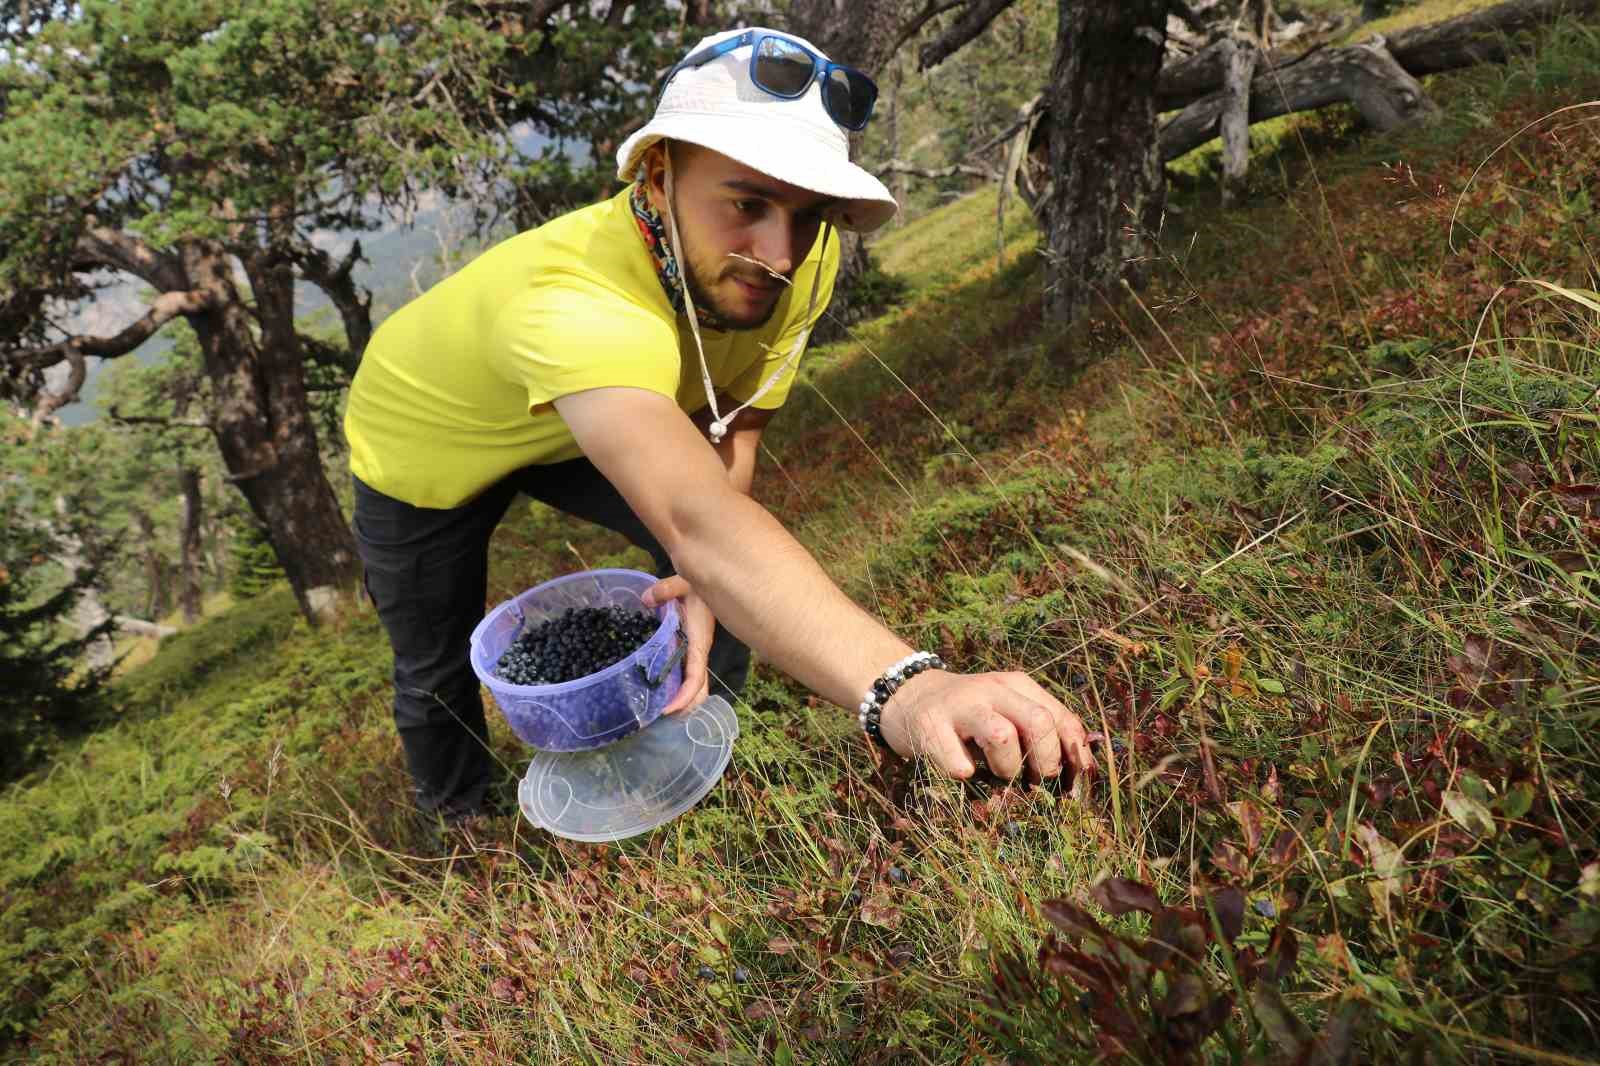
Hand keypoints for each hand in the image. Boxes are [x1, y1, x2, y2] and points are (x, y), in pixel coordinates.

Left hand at [640, 574, 714, 714]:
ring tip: (658, 711)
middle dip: (684, 707)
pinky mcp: (690, 650)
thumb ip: (666, 590)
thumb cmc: (698, 585)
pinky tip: (660, 692)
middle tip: (659, 717)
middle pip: (698, 690)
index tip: (667, 709)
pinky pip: (687, 675)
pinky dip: (678, 689)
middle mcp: (698, 652)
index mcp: (698, 642)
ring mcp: (694, 653)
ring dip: (682, 701)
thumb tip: (646, 600)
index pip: (696, 677)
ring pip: (695, 685)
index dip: (684, 696)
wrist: (708, 583)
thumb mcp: (685, 583)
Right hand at [877, 669, 1094, 782]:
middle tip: (1034, 783)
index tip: (1071, 785)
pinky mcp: (929, 726)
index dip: (1074, 756)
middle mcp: (992, 689)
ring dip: (1006, 768)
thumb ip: (1042, 732)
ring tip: (995, 775)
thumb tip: (1084, 770)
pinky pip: (956, 760)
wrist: (908, 696)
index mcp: (1018, 686)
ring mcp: (959, 706)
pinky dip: (965, 774)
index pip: (1061, 718)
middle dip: (1045, 762)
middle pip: (1039, 722)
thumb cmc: (969, 717)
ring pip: (1002, 736)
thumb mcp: (1007, 712)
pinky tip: (964, 773)